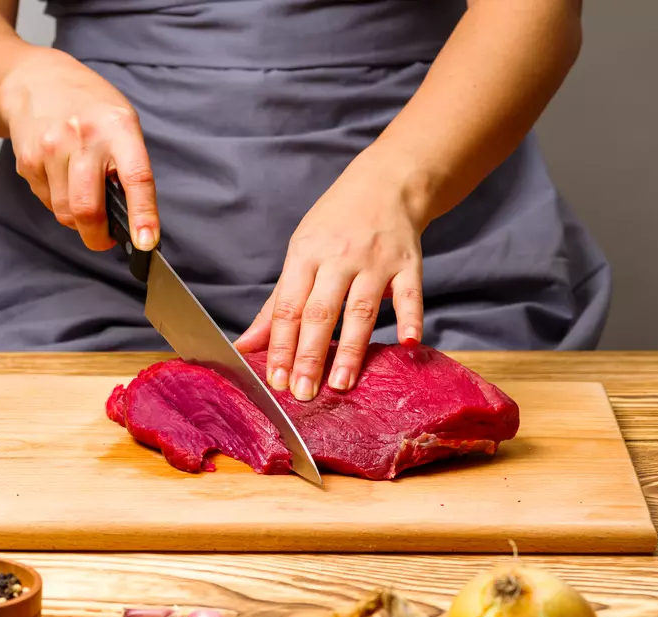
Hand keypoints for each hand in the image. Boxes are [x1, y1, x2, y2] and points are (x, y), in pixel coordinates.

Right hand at [0, 48, 158, 250]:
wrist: (36, 80)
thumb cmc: (90, 107)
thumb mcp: (123, 122)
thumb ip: (130, 165)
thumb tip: (134, 218)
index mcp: (118, 128)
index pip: (136, 178)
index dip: (142, 215)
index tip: (146, 243)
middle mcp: (82, 137)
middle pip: (87, 209)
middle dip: (97, 237)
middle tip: (105, 239)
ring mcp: (50, 149)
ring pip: (64, 213)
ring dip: (77, 219)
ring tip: (84, 196)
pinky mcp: (27, 161)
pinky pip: (47, 202)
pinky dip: (58, 202)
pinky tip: (61, 178)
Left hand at [234, 148, 426, 400]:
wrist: (385, 183)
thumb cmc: (335, 224)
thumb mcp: (300, 253)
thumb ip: (277, 303)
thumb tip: (246, 344)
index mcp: (305, 256)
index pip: (288, 307)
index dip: (280, 345)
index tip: (274, 379)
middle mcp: (339, 258)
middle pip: (320, 313)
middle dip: (309, 355)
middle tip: (302, 392)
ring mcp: (376, 262)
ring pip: (361, 309)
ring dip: (351, 349)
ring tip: (340, 384)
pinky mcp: (408, 264)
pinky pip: (410, 295)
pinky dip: (411, 318)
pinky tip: (408, 343)